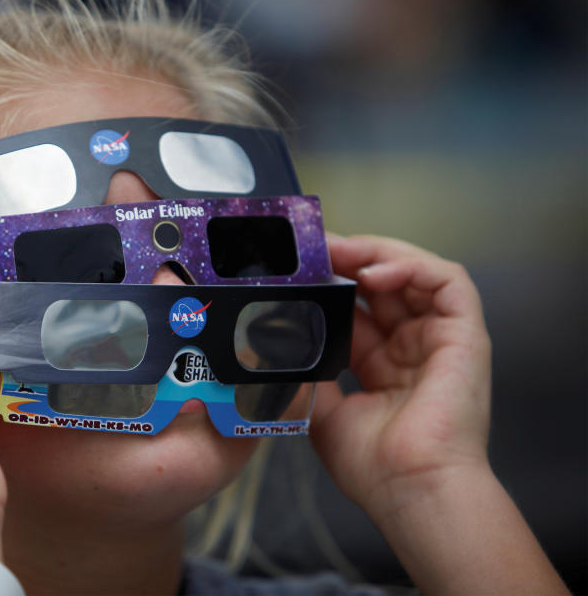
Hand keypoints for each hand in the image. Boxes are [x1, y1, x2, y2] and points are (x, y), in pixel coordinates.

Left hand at [310, 234, 491, 517]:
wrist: (409, 489)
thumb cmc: (372, 464)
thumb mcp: (322, 408)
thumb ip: (306, 371)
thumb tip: (274, 340)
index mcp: (381, 364)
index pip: (355, 308)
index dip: (328, 284)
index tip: (295, 270)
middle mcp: (412, 346)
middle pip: (382, 284)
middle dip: (346, 260)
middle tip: (312, 251)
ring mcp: (440, 338)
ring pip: (415, 273)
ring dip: (374, 254)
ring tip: (338, 253)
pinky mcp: (466, 334)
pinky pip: (447, 281)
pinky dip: (410, 266)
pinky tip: (373, 273)